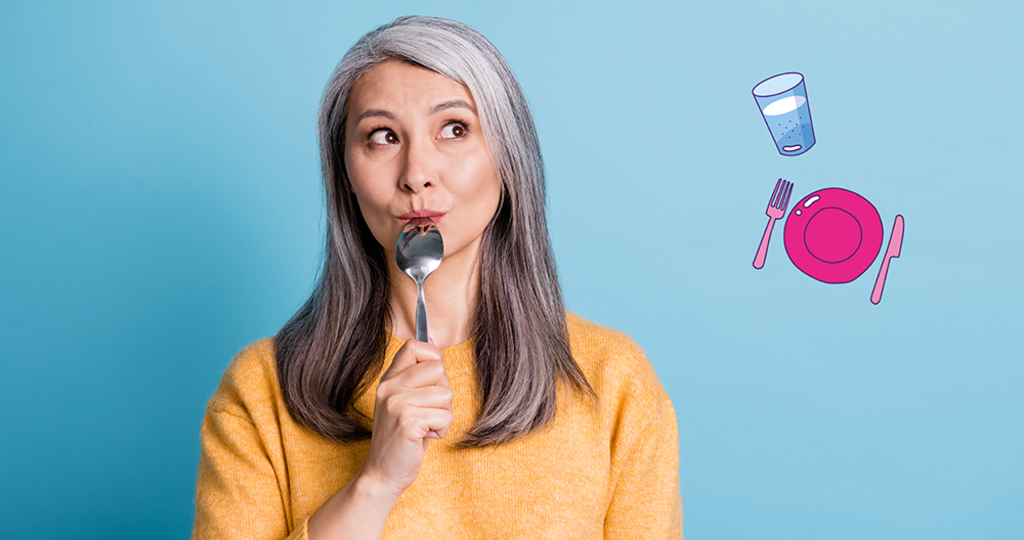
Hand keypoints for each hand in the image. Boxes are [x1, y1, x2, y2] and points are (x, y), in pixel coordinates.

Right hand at [359, 339, 452, 497]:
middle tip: (428, 411)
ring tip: (425, 426)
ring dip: (443, 414)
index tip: (432, 381)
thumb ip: (416, 376)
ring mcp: (396, 403)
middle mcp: (389, 387)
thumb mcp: (403, 401)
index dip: (433, 357)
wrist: (382, 473)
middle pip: (438, 369)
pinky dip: (442, 429)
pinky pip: (445, 415)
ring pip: (446, 393)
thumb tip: (434, 343)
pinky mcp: (407, 421)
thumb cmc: (401, 438)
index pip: (414, 346)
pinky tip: (425, 436)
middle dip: (443, 392)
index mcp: (388, 379)